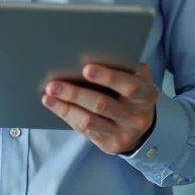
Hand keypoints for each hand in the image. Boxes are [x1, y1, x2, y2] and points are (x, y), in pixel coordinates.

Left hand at [41, 63, 158, 155]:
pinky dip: (66, 115)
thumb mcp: (138, 80)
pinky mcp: (109, 145)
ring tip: (48, 95)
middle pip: (102, 105)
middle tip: (54, 84)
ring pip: (89, 121)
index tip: (86, 68)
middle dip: (75, 93)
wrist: (142, 128)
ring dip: (65, 107)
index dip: (108, 77)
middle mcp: (137, 118)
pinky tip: (53, 105)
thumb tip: (100, 49)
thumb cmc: (133, 94)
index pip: (129, 86)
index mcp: (146, 96)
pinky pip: (83, 130)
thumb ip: (126, 67)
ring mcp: (123, 134)